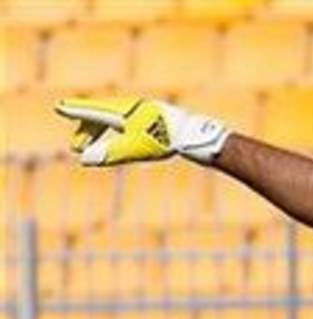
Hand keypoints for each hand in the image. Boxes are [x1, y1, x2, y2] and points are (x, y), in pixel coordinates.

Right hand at [55, 97, 229, 165]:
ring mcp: (145, 115)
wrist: (193, 135)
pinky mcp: (156, 122)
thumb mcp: (135, 148)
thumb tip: (85, 159)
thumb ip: (110, 153)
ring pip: (116, 122)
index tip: (60, 107)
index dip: (76, 111)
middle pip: (103, 116)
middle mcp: (133, 109)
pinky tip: (118, 144)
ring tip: (92, 148)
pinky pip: (129, 126)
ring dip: (102, 134)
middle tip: (76, 146)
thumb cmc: (164, 139)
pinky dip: (118, 135)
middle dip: (87, 130)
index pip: (95, 111)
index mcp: (124, 112)